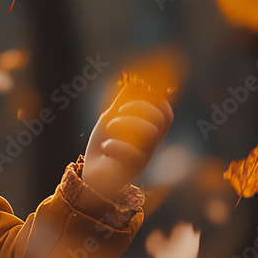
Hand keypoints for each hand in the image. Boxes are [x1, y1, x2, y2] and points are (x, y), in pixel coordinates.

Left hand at [83, 78, 173, 198]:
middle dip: (140, 107)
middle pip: (161, 119)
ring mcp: (143, 157)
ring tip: (109, 128)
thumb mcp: (110, 119)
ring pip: (150, 133)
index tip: (137, 94)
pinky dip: (116, 146)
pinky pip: (133, 154)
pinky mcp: (132, 170)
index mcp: (148, 132)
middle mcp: (150, 144)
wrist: (91, 175)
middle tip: (118, 112)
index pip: (166, 113)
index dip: (156, 100)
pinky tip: (105, 148)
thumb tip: (132, 82)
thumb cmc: (104, 146)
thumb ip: (121, 102)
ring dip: (125, 124)